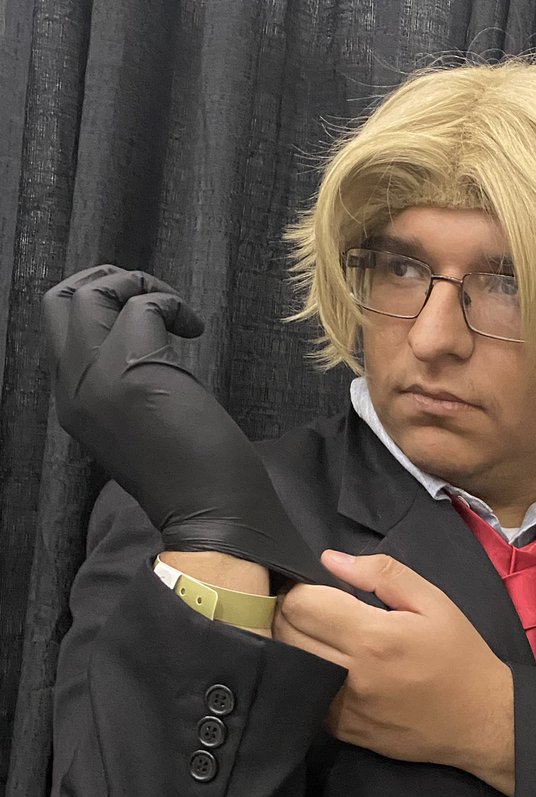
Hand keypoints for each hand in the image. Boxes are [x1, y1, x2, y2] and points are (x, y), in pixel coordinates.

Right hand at [42, 265, 328, 582]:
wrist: (212, 515)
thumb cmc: (192, 476)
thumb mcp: (141, 427)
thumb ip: (126, 389)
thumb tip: (147, 348)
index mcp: (74, 404)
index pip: (59, 332)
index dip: (99, 309)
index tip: (144, 315)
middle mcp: (74, 389)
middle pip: (59, 300)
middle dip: (104, 279)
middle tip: (150, 292)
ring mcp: (98, 379)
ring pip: (88, 293)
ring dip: (137, 284)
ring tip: (176, 310)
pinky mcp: (133, 371)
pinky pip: (140, 306)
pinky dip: (170, 303)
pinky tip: (194, 328)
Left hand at [273, 550, 513, 789]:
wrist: (480, 720)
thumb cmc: (459, 655)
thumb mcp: (433, 602)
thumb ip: (382, 574)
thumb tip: (330, 559)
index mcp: (373, 637)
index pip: (302, 604)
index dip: (301, 588)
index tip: (316, 587)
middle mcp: (350, 674)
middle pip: (285, 634)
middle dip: (292, 613)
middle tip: (317, 609)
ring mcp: (342, 707)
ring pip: (288, 666)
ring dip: (294, 645)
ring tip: (320, 636)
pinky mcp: (342, 731)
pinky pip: (304, 695)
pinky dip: (308, 676)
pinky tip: (330, 668)